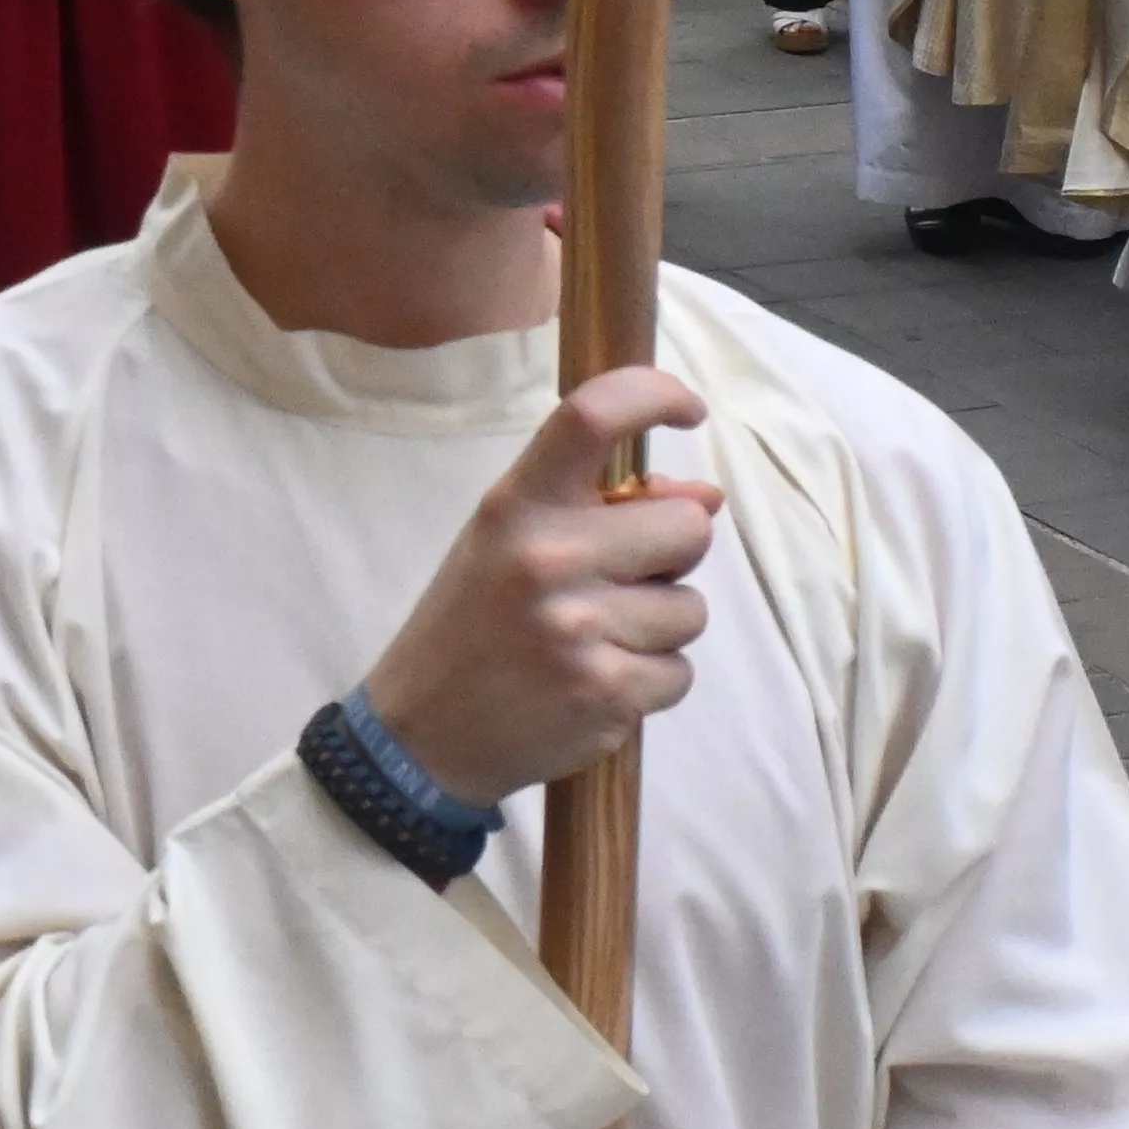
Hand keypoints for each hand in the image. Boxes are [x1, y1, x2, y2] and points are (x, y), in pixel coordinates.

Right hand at [361, 369, 724, 806]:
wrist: (421, 734)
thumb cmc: (471, 625)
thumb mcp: (506, 545)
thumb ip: (597, 512)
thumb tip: (707, 497)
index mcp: (516, 506)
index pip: (593, 416)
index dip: (655, 394)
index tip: (688, 408)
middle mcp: (548, 556)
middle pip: (687, 526)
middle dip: (671, 555)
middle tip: (619, 581)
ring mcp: (580, 627)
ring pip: (691, 609)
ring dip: (658, 628)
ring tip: (594, 642)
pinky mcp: (607, 692)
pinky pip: (680, 672)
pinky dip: (650, 682)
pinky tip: (596, 684)